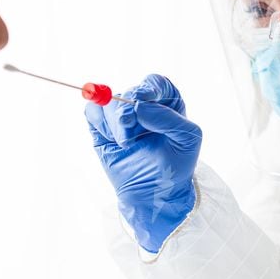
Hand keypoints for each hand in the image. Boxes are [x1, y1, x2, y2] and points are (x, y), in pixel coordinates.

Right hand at [85, 75, 201, 252]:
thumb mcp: (186, 140)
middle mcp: (143, 105)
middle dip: (126, 109)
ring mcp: (121, 116)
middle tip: (126, 125)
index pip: (155, 83)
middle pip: (128, 92)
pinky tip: (113, 141)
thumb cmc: (176, 167)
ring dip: (115, 123)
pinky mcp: (102, 128)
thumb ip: (168, 119)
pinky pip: (93, 112)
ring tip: (126, 143)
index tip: (140, 102)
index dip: (146, 88)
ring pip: (108, 102)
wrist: (154, 195)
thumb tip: (139, 107)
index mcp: (167, 103)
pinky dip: (100, 124)